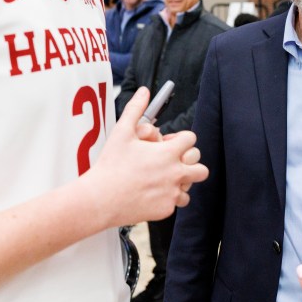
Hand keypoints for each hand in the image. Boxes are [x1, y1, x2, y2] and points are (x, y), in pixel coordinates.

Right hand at [85, 88, 208, 226]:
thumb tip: (144, 92)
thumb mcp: (122, 132)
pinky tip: (154, 193)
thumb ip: (136, 109)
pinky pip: (177, 202)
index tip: (170, 143)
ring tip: (165, 178)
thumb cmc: (110, 165)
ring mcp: (172, 193)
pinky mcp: (166, 209)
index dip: (181, 139)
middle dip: (189, 162)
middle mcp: (175, 173)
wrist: (100, 199)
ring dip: (182, 181)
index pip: (191, 139)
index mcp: (168, 153)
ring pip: (191, 186)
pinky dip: (169, 198)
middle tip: (173, 162)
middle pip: (201, 166)